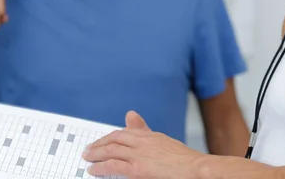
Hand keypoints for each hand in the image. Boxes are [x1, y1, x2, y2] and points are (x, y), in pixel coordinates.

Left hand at [83, 111, 204, 178]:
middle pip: (114, 139)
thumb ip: (146, 131)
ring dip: (95, 154)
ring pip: (110, 150)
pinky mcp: (138, 168)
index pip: (124, 132)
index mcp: (150, 136)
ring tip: (86, 158)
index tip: (102, 142)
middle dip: (99, 144)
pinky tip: (93, 170)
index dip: (110, 137)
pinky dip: (100, 167)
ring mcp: (139, 154)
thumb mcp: (165, 142)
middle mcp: (142, 141)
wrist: (197, 169)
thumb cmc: (185, 161)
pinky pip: (113, 165)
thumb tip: (131, 114)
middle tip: (88, 150)